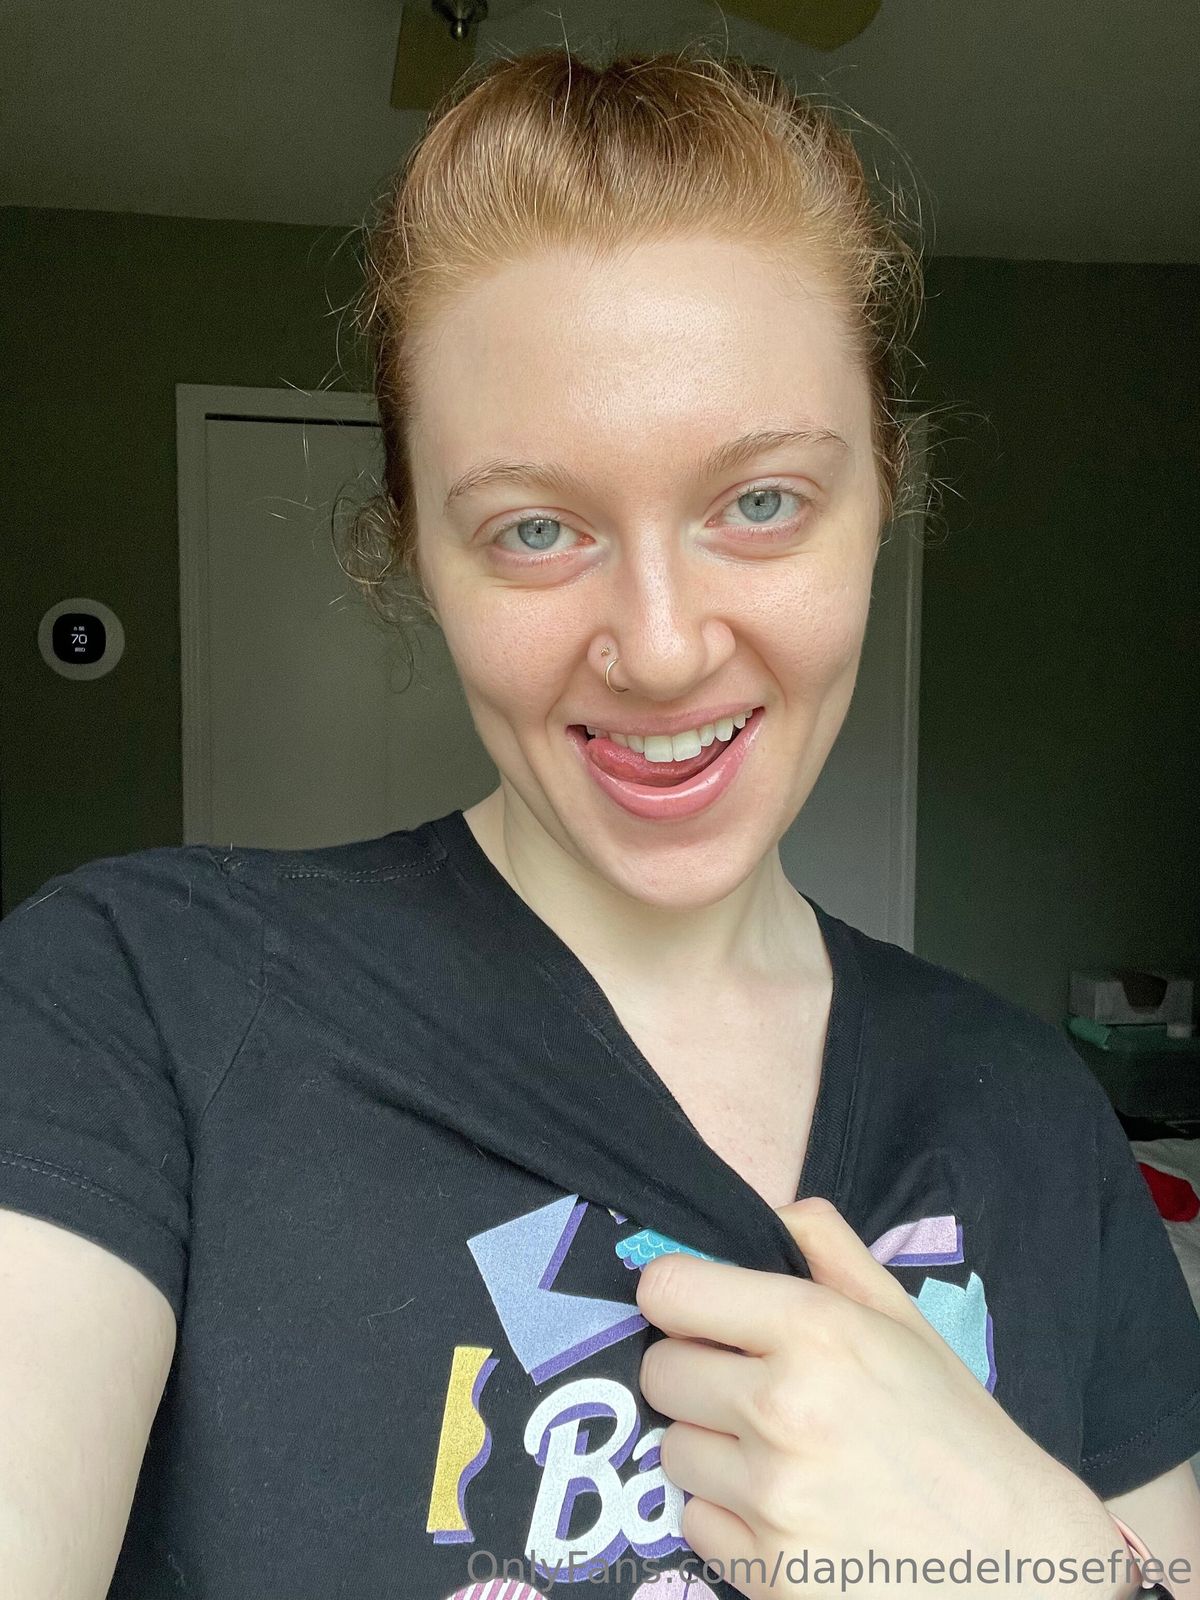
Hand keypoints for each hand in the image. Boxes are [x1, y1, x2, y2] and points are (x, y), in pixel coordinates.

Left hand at [635, 1196, 1129, 1599]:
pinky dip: (729, 1517)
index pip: (669, 1289)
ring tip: (778, 1454)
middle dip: (695, 1373)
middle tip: (748, 1388)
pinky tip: (785, 1511)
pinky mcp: (766, 1572)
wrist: (1016, 1563)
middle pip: (660, 1370)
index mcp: (816, 1331)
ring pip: (673, 1450)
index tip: (700, 1313)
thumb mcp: (903, 1320)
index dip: (679, 1297)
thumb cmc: (957, 1430)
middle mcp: (783, 1409)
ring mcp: (771, 1498)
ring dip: (712, 1448)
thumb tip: (767, 1213)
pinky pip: (696, 1522)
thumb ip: (828, 1248)